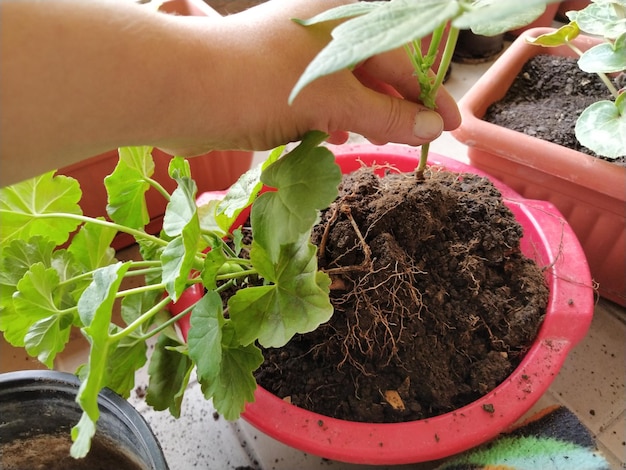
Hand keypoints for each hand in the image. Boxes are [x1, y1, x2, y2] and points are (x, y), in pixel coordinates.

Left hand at [160, 0, 460, 155]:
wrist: (180, 92)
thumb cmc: (260, 83)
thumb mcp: (333, 100)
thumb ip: (386, 115)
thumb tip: (433, 127)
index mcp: (342, 20)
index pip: (402, 59)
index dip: (430, 95)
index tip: (450, 127)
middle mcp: (324, 34)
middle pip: (376, 74)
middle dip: (395, 110)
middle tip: (413, 142)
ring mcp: (298, 58)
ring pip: (347, 91)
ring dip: (361, 119)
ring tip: (368, 141)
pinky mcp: (278, 83)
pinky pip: (319, 102)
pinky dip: (329, 122)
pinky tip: (329, 139)